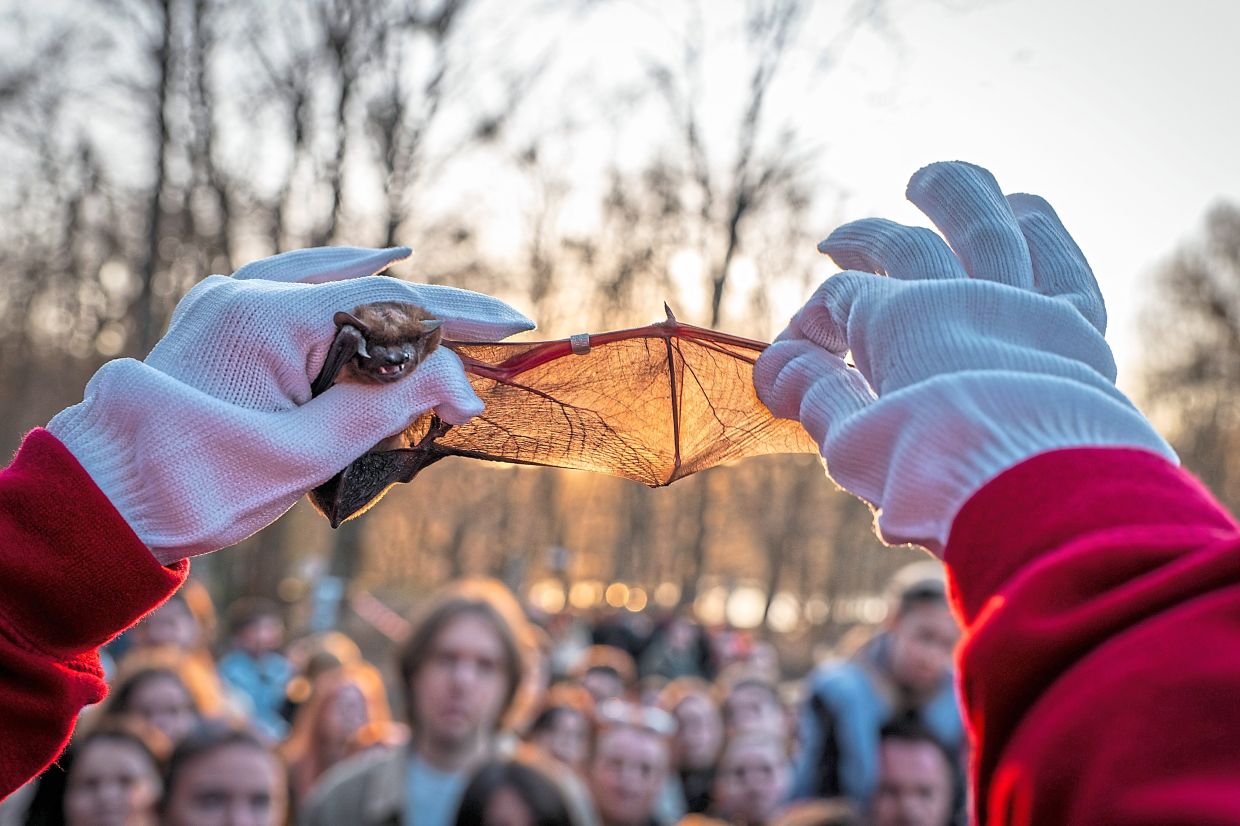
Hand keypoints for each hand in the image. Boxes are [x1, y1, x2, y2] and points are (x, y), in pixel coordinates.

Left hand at [48, 246, 534, 562]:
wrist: (106, 502)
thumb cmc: (198, 487)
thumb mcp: (306, 454)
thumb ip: (388, 410)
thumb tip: (464, 386)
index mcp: (266, 318)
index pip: (388, 307)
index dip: (459, 318)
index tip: (516, 324)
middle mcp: (247, 293)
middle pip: (369, 291)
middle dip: (436, 315)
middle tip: (497, 330)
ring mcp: (230, 300)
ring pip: (334, 279)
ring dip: (396, 297)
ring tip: (452, 311)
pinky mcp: (223, 317)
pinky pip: (298, 283)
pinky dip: (344, 281)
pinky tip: (374, 265)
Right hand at [755, 162, 1174, 553]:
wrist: (1041, 502)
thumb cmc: (935, 478)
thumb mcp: (855, 443)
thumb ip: (814, 394)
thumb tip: (773, 364)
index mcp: (899, 323)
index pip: (843, 301)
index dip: (811, 322)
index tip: (796, 355)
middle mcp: (961, 297)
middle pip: (905, 245)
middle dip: (865, 240)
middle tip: (837, 243)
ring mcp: (1024, 306)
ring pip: (988, 228)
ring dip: (956, 197)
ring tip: (930, 180)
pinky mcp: (1079, 330)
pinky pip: (1064, 262)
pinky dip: (1042, 230)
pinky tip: (1024, 208)